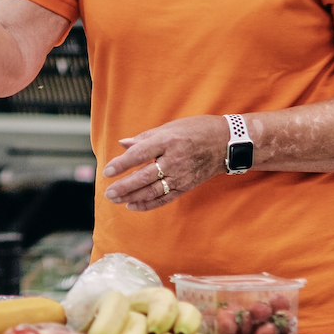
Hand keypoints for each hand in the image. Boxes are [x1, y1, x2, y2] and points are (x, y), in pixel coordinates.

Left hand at [101, 115, 230, 211]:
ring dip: (132, 197)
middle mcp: (174, 159)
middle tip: (108, 192)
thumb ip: (145, 137)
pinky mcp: (186, 186)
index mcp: (168, 141)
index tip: (107, 171)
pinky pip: (164, 198)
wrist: (225, 143)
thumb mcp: (170, 127)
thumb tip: (123, 144)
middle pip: (144, 177)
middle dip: (124, 186)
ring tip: (116, 200)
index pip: (139, 154)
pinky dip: (148, 204)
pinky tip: (133, 205)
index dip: (122, 164)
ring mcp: (181, 175)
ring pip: (152, 191)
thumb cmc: (196, 130)